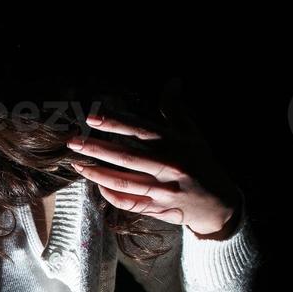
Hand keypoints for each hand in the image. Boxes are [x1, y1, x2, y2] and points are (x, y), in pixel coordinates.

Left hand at [66, 78, 241, 238]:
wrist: (219, 204)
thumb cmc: (200, 163)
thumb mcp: (191, 134)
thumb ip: (175, 109)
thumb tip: (173, 81)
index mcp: (176, 145)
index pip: (140, 130)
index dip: (115, 123)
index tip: (92, 117)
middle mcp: (169, 167)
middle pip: (127, 157)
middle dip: (96, 148)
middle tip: (73, 141)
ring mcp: (162, 191)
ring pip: (123, 182)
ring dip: (96, 173)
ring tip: (77, 163)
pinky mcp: (158, 210)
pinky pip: (128, 203)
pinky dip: (110, 194)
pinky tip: (96, 185)